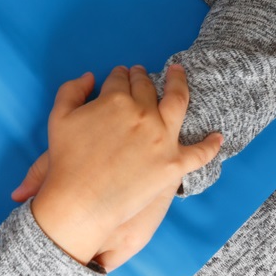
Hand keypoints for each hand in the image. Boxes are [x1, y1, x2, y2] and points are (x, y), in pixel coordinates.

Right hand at [12, 65, 220, 264]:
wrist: (81, 201)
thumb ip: (71, 90)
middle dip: (143, 77)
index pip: (120, 79)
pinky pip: (200, 153)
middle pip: (147, 87)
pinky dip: (211, 145)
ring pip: (178, 103)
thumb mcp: (58, 117)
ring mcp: (163, 139)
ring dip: (180, 84)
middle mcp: (144, 113)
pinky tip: (218, 136)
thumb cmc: (67, 160)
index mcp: (116, 99)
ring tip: (178, 75)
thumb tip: (90, 76)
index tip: (120, 74)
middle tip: (142, 74)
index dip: (119, 75)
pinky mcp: (174, 164)